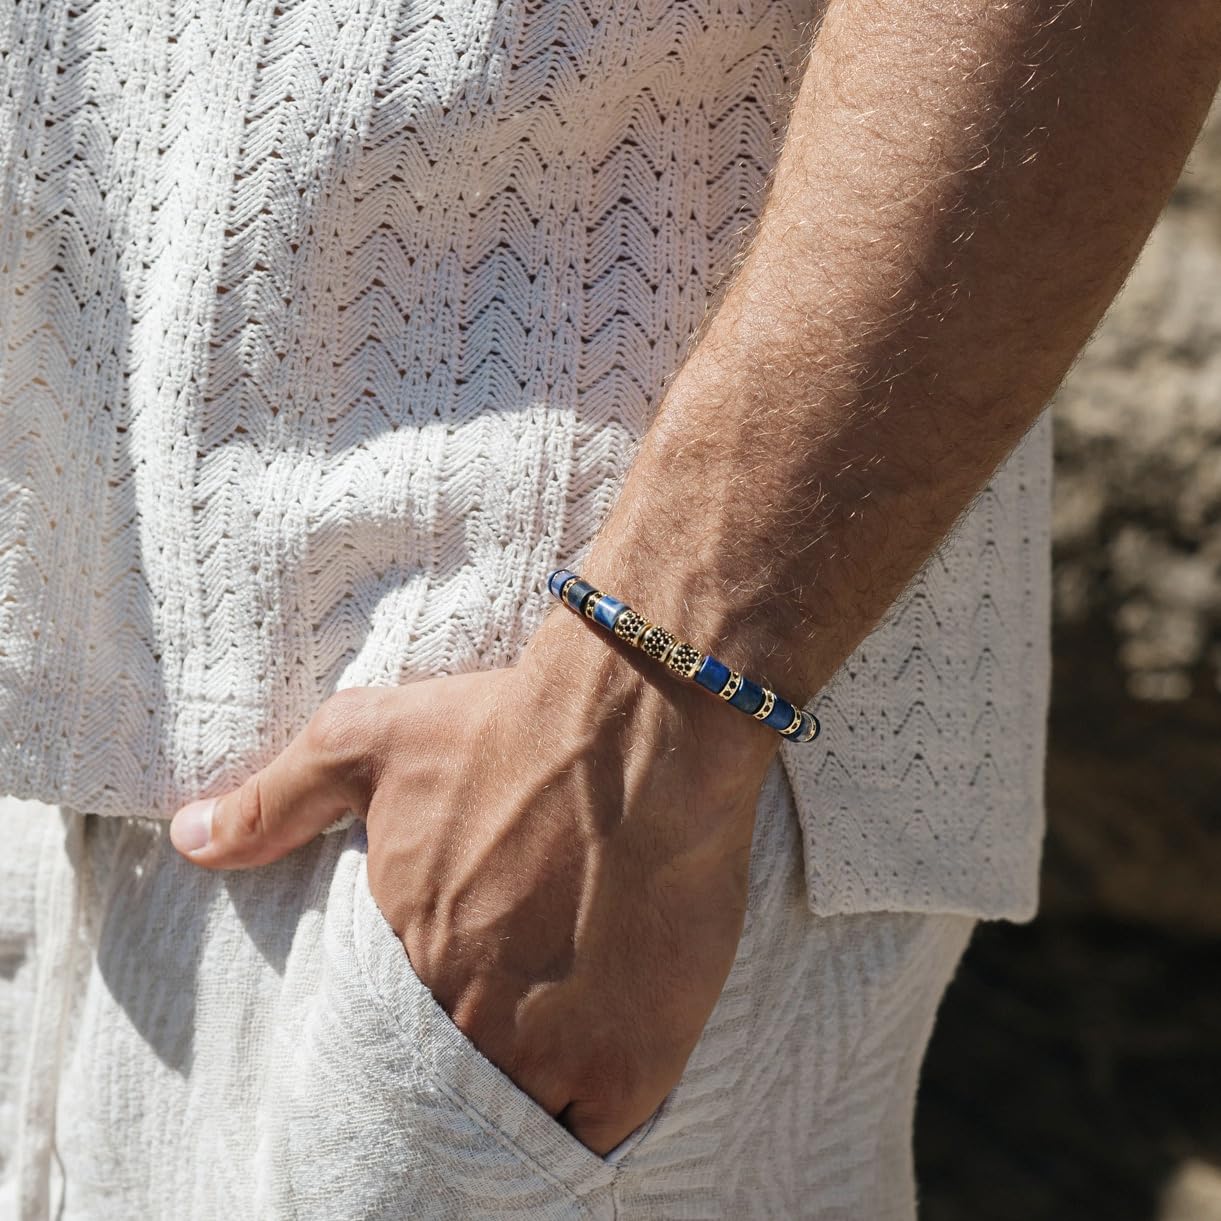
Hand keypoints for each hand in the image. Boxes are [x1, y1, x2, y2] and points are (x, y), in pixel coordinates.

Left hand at [169, 611, 777, 1153]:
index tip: (436, 1013)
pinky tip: (599, 1069)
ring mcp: (555, 1052)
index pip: (381, 1048)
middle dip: (469, 1065)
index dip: (409, 1040)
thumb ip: (275, 800)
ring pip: (523, 1118)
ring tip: (549, 1053)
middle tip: (498, 1031)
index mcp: (406, 959)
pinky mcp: (632, 1060)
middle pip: (455, 1087)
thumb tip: (190, 841)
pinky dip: (591, 1116)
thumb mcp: (367, 740)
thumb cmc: (504, 730)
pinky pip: (599, 1133)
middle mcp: (471, 1021)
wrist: (640, 727)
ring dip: (530, 1095)